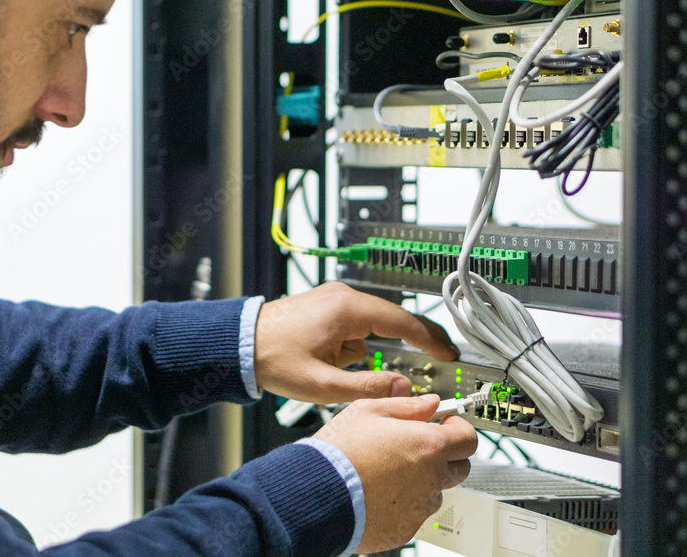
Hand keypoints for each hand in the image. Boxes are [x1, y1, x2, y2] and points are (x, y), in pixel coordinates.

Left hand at [254, 282, 457, 403]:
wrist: (238, 343)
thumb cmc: (274, 360)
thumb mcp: (323, 385)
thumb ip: (367, 387)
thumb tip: (403, 389)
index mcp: (348, 310)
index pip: (403, 321)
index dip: (431, 339)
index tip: (449, 352)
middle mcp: (344, 297)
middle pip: (393, 317)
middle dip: (411, 341)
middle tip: (437, 358)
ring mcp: (334, 298)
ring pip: (371, 325)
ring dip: (369, 348)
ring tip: (337, 370)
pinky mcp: (326, 305)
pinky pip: (353, 324)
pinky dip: (352, 344)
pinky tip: (329, 362)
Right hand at [312, 395, 475, 552]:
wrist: (317, 492)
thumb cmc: (340, 451)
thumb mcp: (369, 410)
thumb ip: (407, 405)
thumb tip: (429, 403)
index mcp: (428, 446)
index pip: (468, 438)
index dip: (458, 429)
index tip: (445, 426)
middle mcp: (431, 479)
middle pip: (460, 467)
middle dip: (446, 455)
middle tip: (419, 447)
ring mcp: (420, 507)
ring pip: (435, 491)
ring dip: (423, 480)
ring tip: (389, 472)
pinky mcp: (405, 529)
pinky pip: (414, 513)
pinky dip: (403, 503)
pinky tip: (378, 492)